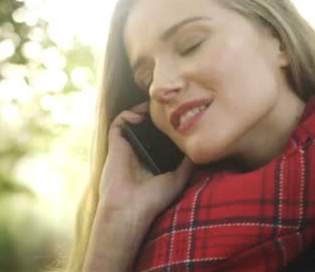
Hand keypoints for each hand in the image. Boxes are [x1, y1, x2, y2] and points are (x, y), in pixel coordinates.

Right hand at [99, 101, 192, 218]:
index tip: (179, 115)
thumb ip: (187, 163)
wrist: (130, 209)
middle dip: (156, 114)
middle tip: (168, 105)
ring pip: (132, 120)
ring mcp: (126, 147)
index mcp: (152, 158)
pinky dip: (128, 114)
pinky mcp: (115, 144)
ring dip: (142, 110)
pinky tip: (140, 116)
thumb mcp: (177, 178)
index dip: (167, 124)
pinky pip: (118, 123)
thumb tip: (199, 149)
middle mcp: (139, 151)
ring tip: (155, 106)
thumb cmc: (153, 199)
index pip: (159, 136)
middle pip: (146, 125)